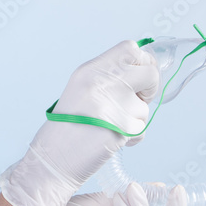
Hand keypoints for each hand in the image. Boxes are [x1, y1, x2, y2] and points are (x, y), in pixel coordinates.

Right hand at [0, 40, 158, 205]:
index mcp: (91, 70)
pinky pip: (142, 128)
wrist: (53, 157)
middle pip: (149, 71)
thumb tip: (144, 72)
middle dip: (152, 87)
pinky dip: (133, 136)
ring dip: (136, 118)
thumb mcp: (83, 89)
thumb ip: (109, 77)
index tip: (140, 77)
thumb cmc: (68, 126)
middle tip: (139, 99)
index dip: (142, 61)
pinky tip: (112, 139)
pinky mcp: (122, 128)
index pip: (130, 48)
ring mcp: (114, 104)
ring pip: (146, 106)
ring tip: (110, 126)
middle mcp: (102, 82)